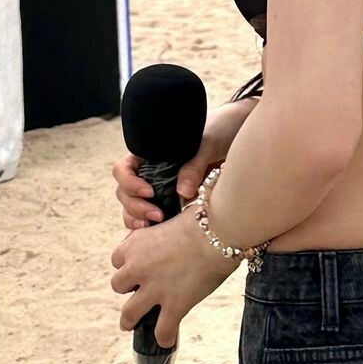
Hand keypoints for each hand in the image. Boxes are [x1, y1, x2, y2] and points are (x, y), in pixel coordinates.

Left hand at [110, 208, 237, 346]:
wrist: (221, 231)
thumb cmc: (204, 219)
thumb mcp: (174, 219)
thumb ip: (164, 231)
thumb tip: (171, 233)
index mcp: (137, 243)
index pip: (117, 258)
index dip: (128, 262)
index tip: (139, 264)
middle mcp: (139, 267)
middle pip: (117, 285)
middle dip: (128, 288)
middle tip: (141, 288)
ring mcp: (155, 289)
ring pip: (128, 314)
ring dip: (130, 319)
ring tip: (133, 323)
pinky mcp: (174, 306)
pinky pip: (162, 331)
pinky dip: (164, 337)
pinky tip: (167, 339)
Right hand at [112, 104, 252, 230]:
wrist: (238, 133)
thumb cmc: (220, 129)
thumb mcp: (208, 142)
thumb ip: (194, 166)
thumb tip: (183, 193)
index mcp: (151, 152)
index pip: (123, 169)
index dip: (129, 182)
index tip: (149, 191)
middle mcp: (152, 171)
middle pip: (125, 193)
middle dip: (134, 207)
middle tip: (157, 216)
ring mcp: (162, 188)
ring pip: (134, 208)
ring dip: (137, 220)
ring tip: (152, 226)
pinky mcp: (174, 202)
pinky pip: (153, 217)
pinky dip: (150, 227)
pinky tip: (156, 233)